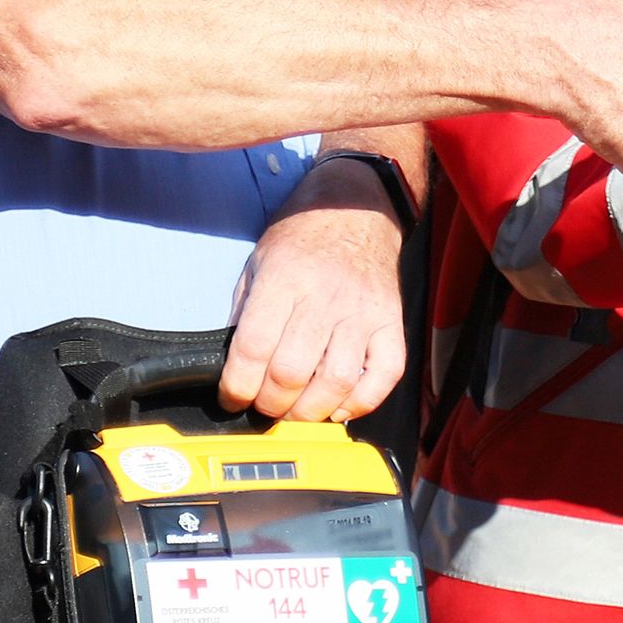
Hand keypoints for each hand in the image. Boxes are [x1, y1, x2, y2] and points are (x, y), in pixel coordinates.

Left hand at [225, 166, 406, 421]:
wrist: (356, 210)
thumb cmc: (301, 238)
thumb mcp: (258, 263)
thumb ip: (247, 313)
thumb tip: (236, 367)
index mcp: (284, 279)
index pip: (254, 348)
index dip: (237, 386)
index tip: (231, 397)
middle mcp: (324, 297)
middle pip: (291, 372)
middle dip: (270, 405)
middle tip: (263, 407)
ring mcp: (362, 312)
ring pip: (336, 382)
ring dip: (310, 411)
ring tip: (296, 412)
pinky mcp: (391, 323)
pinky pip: (385, 375)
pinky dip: (362, 402)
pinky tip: (340, 406)